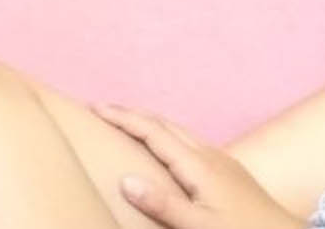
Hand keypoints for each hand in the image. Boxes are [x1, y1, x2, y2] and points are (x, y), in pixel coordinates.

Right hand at [96, 106, 298, 228]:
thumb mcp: (200, 227)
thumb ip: (164, 205)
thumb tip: (126, 180)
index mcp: (198, 165)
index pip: (153, 132)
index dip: (123, 117)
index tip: (95, 107)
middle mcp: (209, 154)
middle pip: (164, 123)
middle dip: (132, 113)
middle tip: (103, 109)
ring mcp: (222, 159)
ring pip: (179, 130)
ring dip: (150, 122)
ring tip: (128, 124)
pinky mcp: (229, 170)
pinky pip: (189, 141)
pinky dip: (166, 135)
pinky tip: (166, 149)